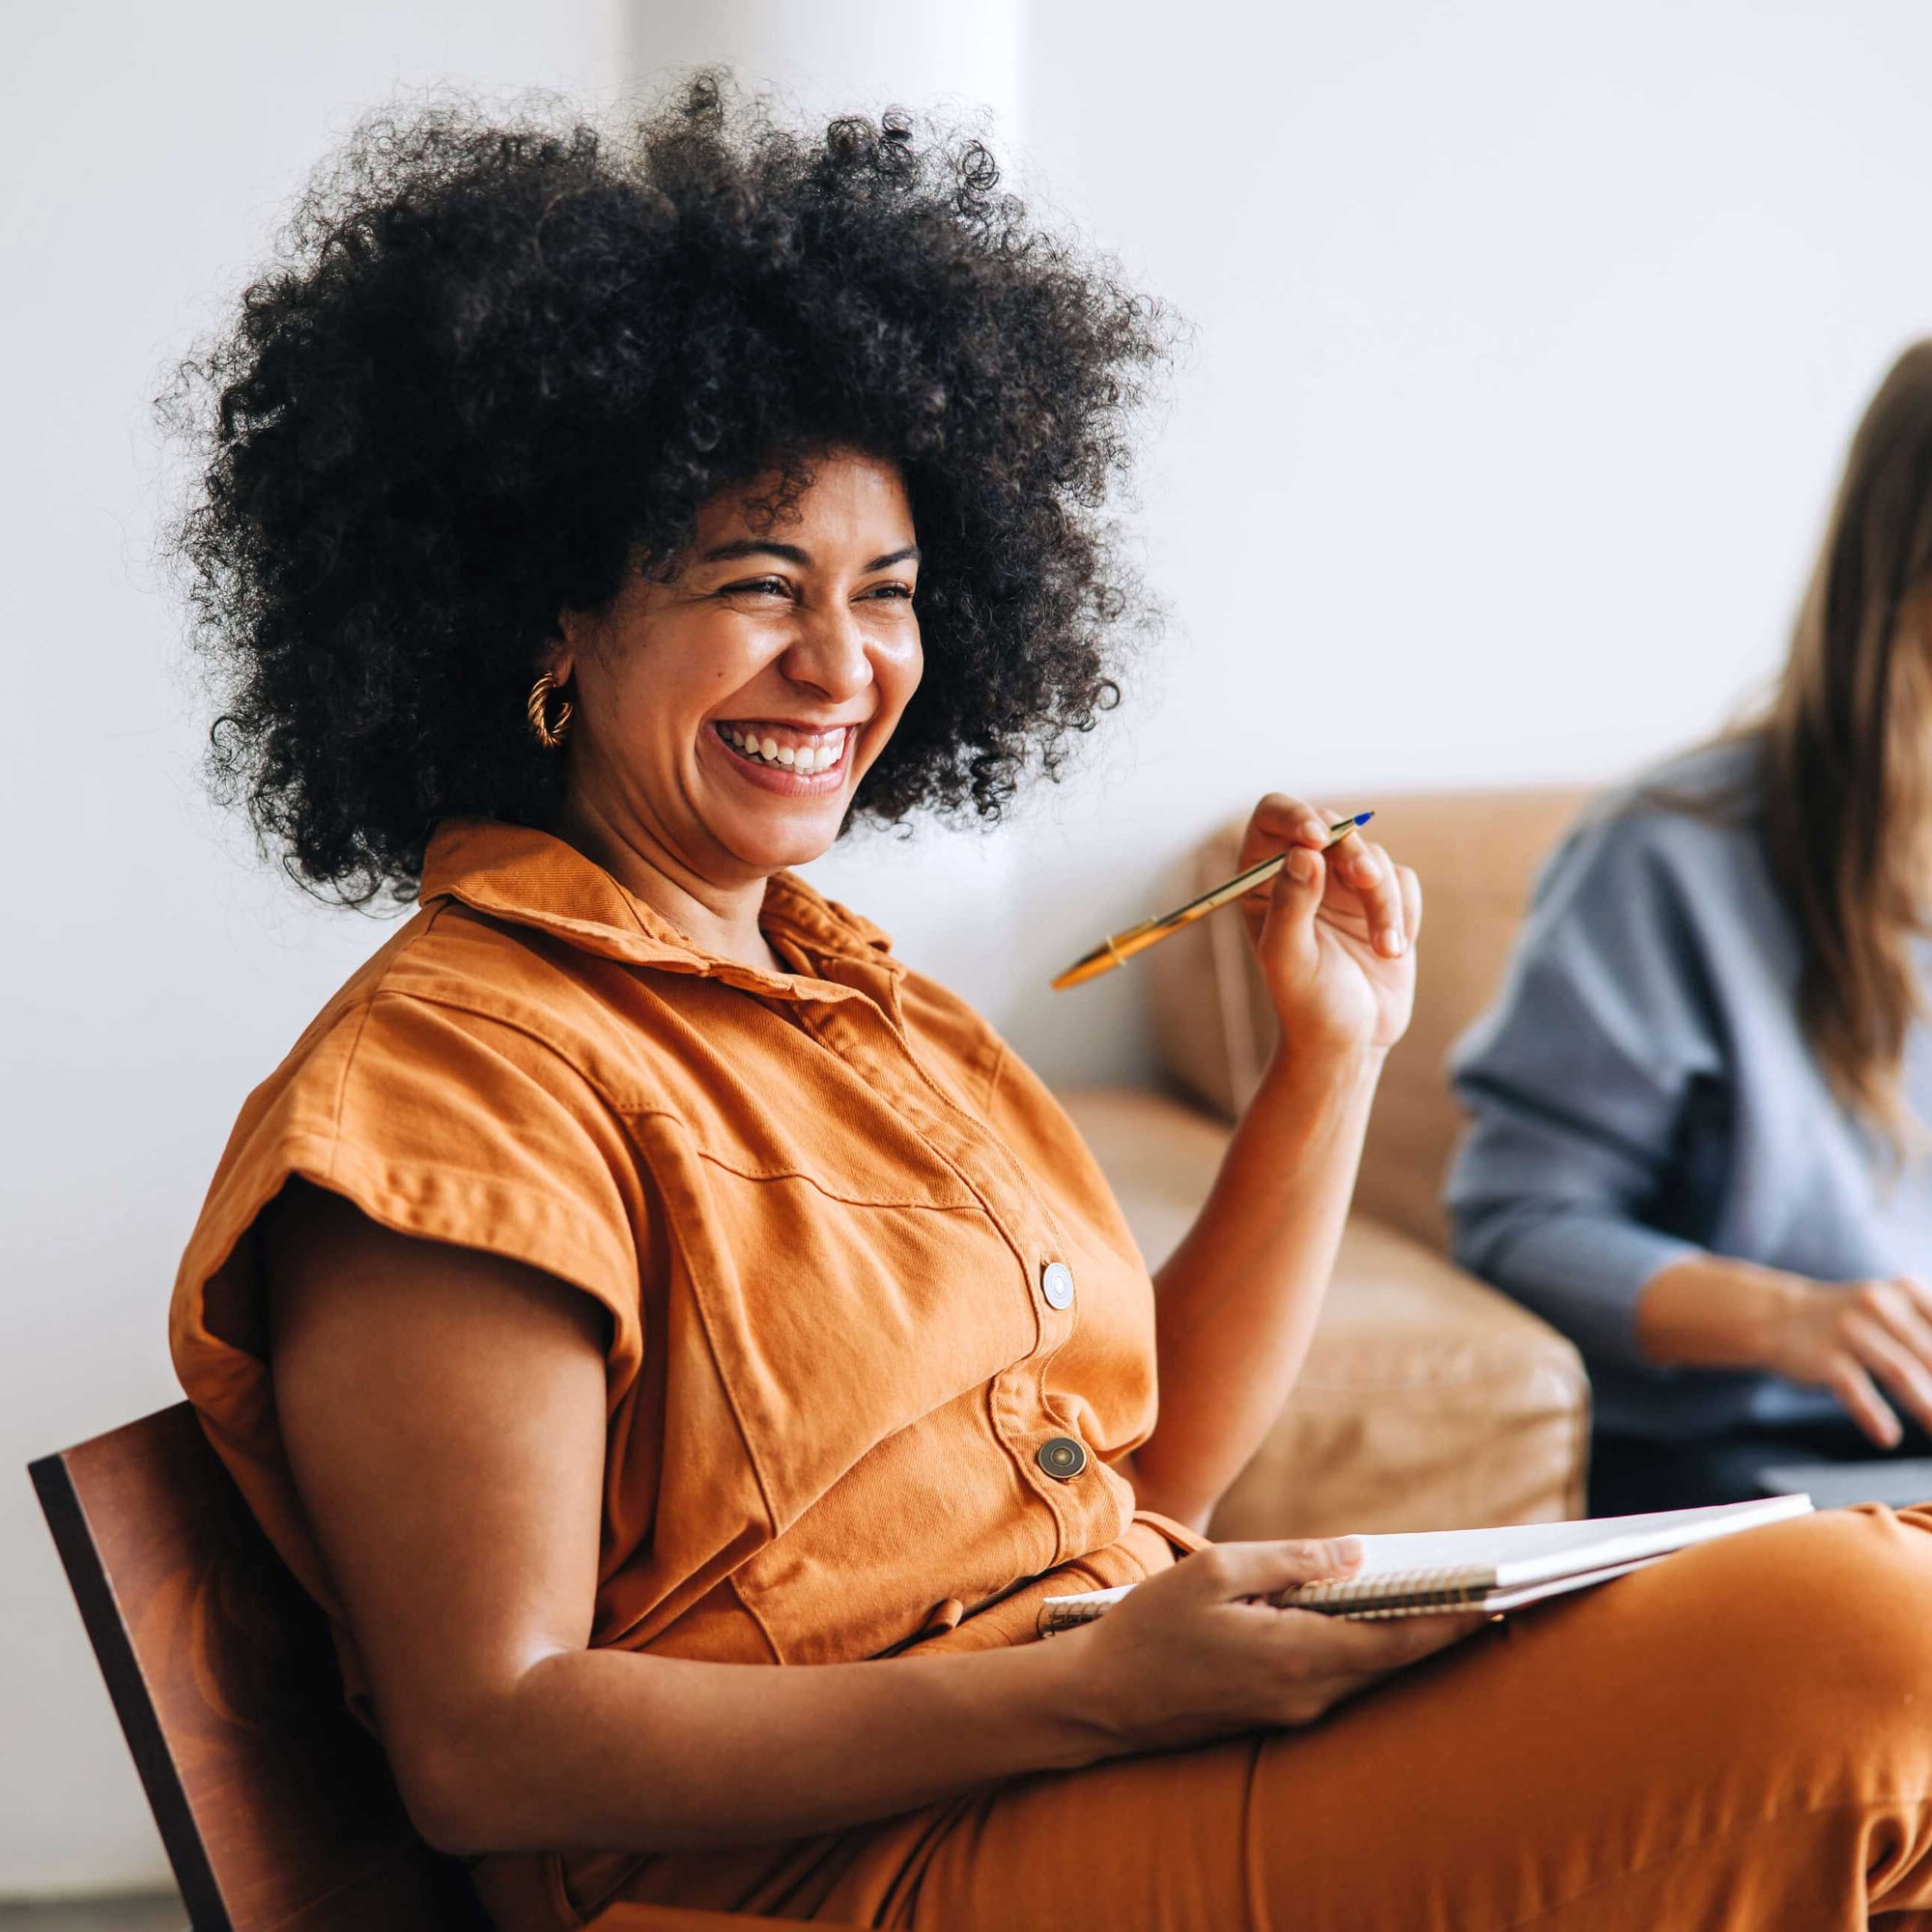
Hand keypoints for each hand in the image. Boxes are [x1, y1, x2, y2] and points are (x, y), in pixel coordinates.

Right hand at [1065, 1539, 1484, 1754]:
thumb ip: (1291, 1561)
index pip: (1399, 1642)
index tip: (1501, 1600)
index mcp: (1297, 1655)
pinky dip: (1367, 1648)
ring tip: (1452, 1602)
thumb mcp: (1216, 1573)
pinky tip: (1374, 1620)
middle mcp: (1306, 1694)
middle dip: (1446, 1629)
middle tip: (1498, 1596)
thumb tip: (1355, 1555)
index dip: (1454, 1622)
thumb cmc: (1151, 1629)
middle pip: (1394, 1661)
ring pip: (1367, 1671)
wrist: (1101, 1700)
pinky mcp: (1274, 1713)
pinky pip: (1336, 1677)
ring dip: (1408, 1639)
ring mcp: (1291, 1710)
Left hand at [1234, 795, 1419, 1057]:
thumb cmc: (1308, 1005)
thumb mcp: (1290, 959)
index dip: (1294, 816)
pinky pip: (1403, 880)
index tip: (1317, 839)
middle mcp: (1301, 872)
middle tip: (1367, 882)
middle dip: (1353, 854)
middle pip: (1331, 826)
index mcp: (1261, 880)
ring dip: (1383, 901)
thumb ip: (1291, 904)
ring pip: (1374, 856)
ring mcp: (1342, 884)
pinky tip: (1391, 950)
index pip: (1272, 817)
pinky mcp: (1381, 898)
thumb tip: (1302, 853)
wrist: (1352, 1039)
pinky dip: (1403, 912)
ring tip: (1385, 949)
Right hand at [1771, 1275, 1931, 1447]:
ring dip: (1928, 1409)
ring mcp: (1848, 1328)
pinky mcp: (1822, 1355)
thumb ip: (1929, 1338)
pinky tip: (1887, 1436)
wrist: (1778, 1316)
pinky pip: (1855, 1388)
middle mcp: (1879, 1303)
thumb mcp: (1894, 1314)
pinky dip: (1874, 1415)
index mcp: (1907, 1292)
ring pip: (1902, 1372)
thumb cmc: (1851, 1324)